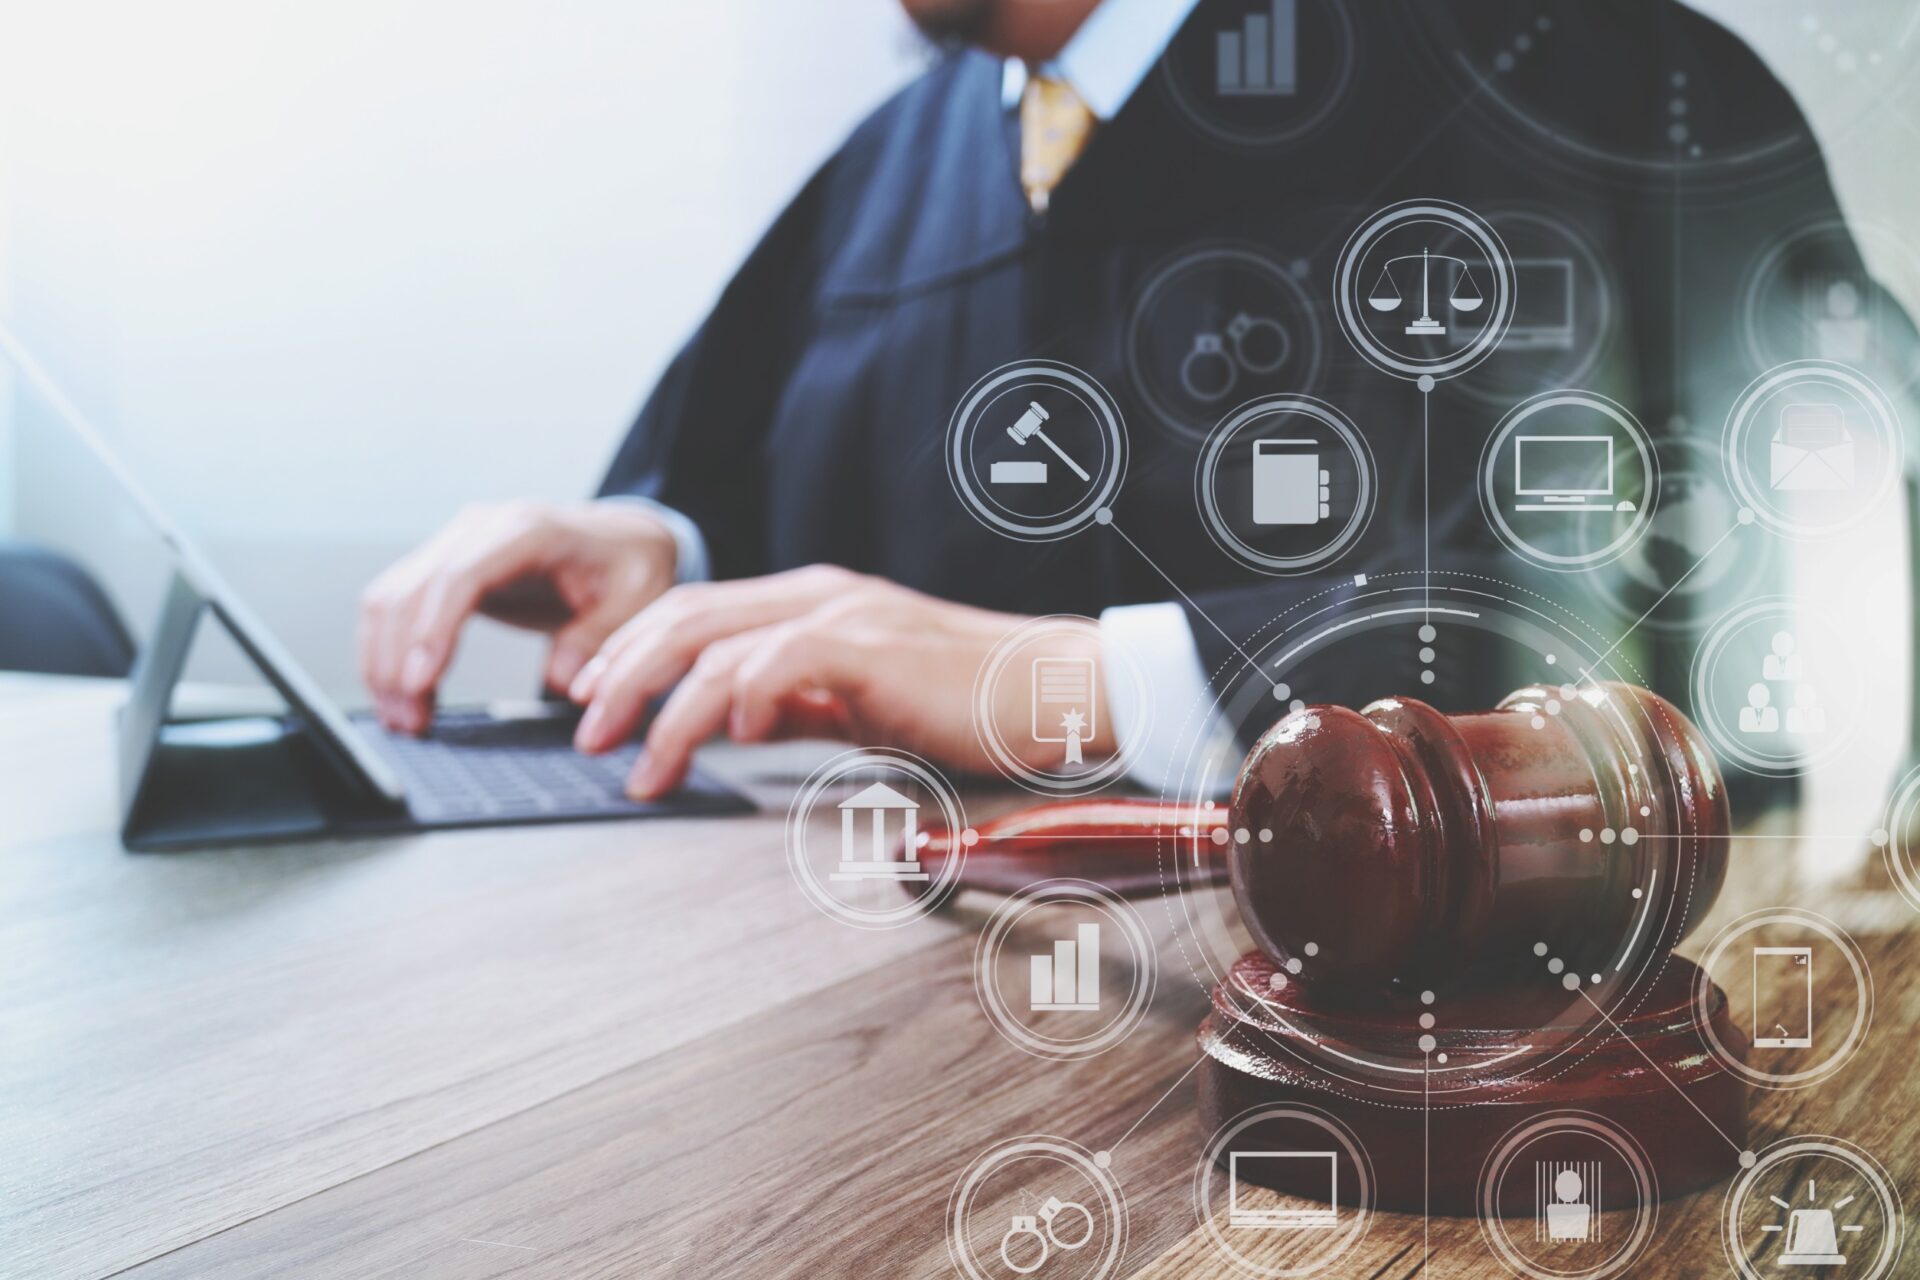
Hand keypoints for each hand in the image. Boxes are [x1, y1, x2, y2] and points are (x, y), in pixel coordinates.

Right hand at [359, 500, 676, 732]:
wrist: (619, 540)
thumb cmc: (629, 567)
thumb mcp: (639, 600)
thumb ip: (601, 640)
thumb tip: (563, 682)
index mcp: (528, 530)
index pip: (461, 575)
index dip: (433, 629)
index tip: (421, 681)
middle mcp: (481, 529)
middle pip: (413, 590)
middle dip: (399, 661)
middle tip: (409, 721)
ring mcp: (455, 543)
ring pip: (391, 597)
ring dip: (384, 661)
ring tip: (402, 719)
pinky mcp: (443, 566)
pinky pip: (396, 604)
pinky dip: (387, 651)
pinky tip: (400, 694)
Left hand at [565, 565, 1108, 797]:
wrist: (1054, 691)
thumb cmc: (969, 704)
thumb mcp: (865, 703)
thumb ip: (803, 702)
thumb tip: (742, 725)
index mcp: (811, 604)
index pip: (695, 614)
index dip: (632, 652)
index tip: (593, 701)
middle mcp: (818, 596)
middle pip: (685, 619)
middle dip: (619, 676)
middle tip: (584, 733)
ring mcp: (843, 615)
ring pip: (717, 647)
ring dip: (662, 710)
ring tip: (637, 763)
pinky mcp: (871, 647)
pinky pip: (781, 662)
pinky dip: (741, 699)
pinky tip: (732, 739)